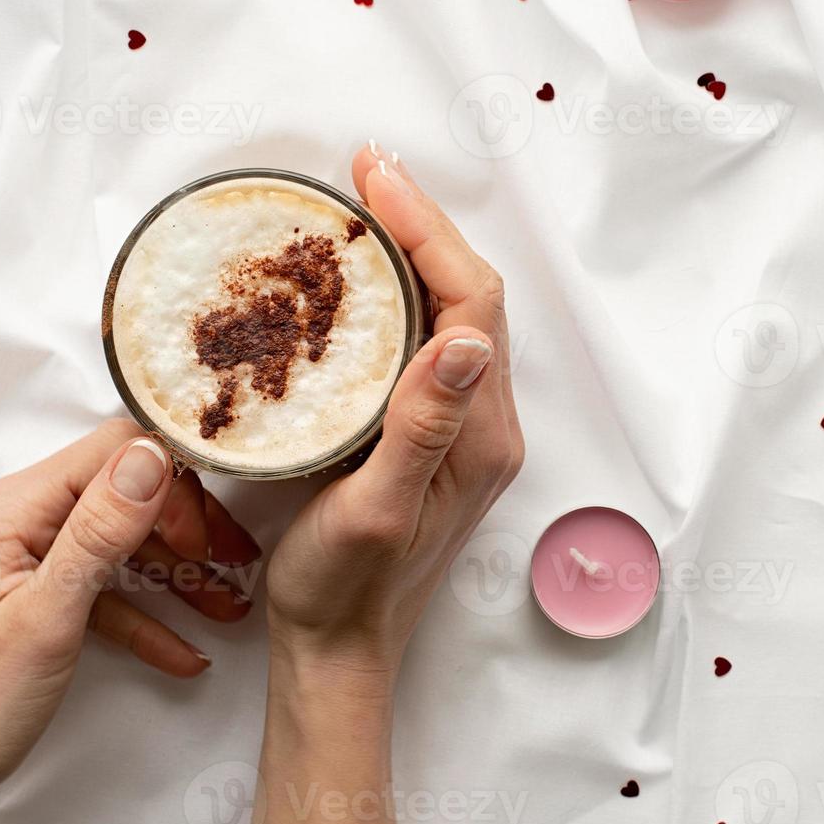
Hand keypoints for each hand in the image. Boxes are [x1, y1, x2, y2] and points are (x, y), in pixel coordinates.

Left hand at [0, 420, 259, 823]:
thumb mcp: (46, 616)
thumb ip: (100, 531)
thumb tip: (150, 455)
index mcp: (5, 509)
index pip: (111, 454)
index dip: (170, 484)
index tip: (206, 535)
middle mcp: (8, 519)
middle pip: (121, 496)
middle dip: (185, 531)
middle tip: (233, 568)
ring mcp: (16, 558)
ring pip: (116, 547)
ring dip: (175, 578)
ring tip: (227, 606)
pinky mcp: (25, 595)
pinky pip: (97, 589)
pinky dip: (141, 615)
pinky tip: (182, 649)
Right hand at [247, 147, 522, 823]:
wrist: (339, 649)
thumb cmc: (346, 591)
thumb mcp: (377, 509)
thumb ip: (423, 425)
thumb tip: (468, 340)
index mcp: (481, 434)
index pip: (473, 302)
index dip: (429, 231)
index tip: (375, 179)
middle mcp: (485, 424)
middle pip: (469, 296)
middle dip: (421, 226)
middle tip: (363, 174)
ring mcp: (462, 430)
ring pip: (448, 315)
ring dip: (411, 254)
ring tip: (358, 209)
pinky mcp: (432, 437)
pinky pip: (424, 345)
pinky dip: (396, 297)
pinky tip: (356, 282)